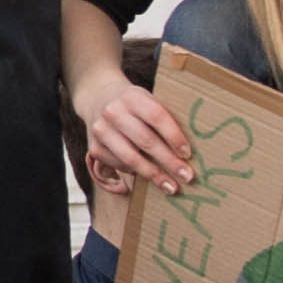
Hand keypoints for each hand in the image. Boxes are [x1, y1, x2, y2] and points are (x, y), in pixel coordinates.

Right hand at [77, 68, 197, 196]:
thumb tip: (187, 151)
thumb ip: (164, 118)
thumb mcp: (147, 99)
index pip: (156, 116)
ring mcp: (101, 130)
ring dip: (154, 175)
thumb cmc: (133, 104)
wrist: (98, 97)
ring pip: (131, 158)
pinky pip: (119, 166)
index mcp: (132, 96)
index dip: (173, 136)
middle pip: (145, 141)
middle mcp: (113, 112)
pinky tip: (149, 177)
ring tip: (171, 186)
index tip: (187, 154)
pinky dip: (135, 173)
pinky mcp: (94, 147)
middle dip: (169, 161)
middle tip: (187, 176)